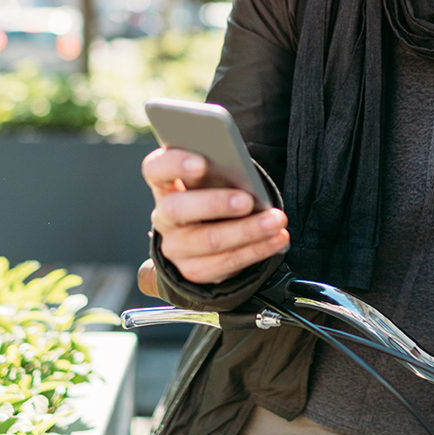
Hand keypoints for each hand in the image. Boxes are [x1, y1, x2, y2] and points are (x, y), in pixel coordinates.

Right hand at [143, 147, 289, 284]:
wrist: (205, 239)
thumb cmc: (214, 196)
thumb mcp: (211, 180)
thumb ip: (219, 171)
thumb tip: (244, 172)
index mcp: (165, 184)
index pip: (156, 169)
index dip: (174, 164)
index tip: (201, 163)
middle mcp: (164, 216)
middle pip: (178, 209)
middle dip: (215, 204)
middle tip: (247, 201)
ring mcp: (176, 247)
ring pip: (208, 240)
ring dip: (248, 230)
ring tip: (276, 220)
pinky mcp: (193, 270)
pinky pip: (226, 263)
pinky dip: (257, 249)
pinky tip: (277, 238)